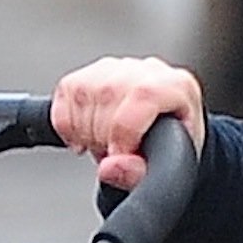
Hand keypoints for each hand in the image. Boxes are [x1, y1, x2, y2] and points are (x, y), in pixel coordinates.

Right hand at [50, 56, 204, 190]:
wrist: (160, 144)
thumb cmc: (168, 154)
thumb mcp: (164, 173)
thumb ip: (139, 174)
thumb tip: (110, 166)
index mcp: (178, 87)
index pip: (143, 95)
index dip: (124, 131)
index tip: (117, 155)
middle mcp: (148, 71)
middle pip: (109, 95)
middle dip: (102, 136)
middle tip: (114, 156)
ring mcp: (116, 68)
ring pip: (83, 94)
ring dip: (85, 132)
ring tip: (105, 146)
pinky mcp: (88, 74)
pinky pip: (65, 93)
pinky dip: (67, 125)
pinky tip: (84, 138)